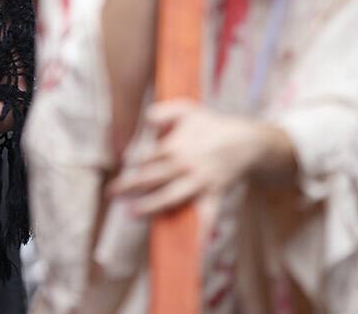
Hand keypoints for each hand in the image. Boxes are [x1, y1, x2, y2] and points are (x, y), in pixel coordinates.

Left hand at [108, 100, 273, 216]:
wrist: (245, 141)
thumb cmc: (211, 124)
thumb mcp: (185, 108)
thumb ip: (162, 111)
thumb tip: (145, 119)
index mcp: (175, 147)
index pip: (146, 158)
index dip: (131, 163)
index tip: (120, 169)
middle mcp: (185, 166)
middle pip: (152, 177)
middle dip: (130, 186)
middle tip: (111, 193)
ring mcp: (199, 183)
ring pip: (172, 197)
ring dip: (151, 206)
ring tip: (132, 214)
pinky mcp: (214, 195)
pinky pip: (208, 216)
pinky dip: (201, 232)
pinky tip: (192, 248)